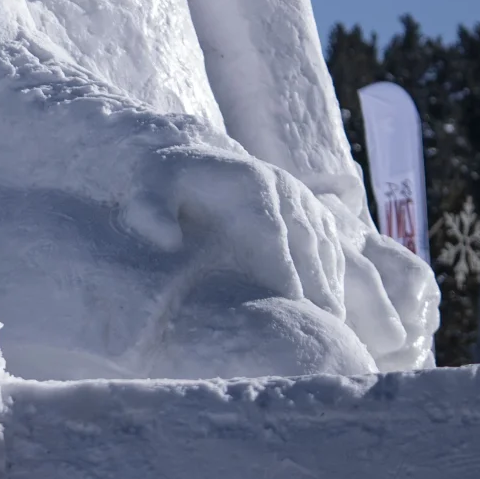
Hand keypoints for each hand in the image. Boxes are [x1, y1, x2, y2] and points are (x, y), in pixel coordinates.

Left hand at [119, 142, 351, 314]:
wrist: (182, 158)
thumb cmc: (163, 183)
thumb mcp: (146, 192)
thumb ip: (150, 212)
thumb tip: (166, 241)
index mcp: (250, 182)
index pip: (273, 232)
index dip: (283, 267)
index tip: (292, 302)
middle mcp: (282, 184)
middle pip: (307, 238)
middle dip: (316, 279)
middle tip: (324, 321)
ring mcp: (297, 192)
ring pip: (323, 239)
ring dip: (329, 276)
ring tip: (333, 316)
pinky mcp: (305, 202)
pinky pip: (328, 236)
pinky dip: (333, 265)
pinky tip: (331, 295)